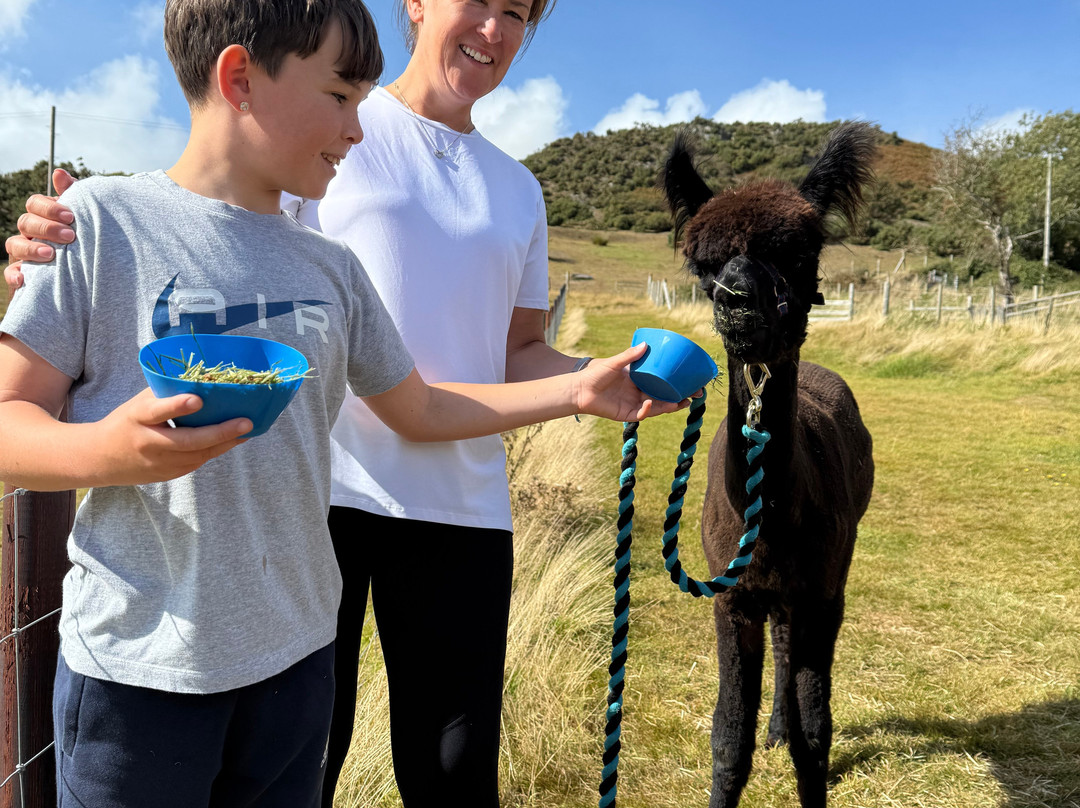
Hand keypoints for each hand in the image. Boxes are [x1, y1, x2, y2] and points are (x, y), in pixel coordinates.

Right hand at [4, 168, 77, 294]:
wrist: (96, 277)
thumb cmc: (89, 240)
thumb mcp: (86, 217)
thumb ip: (75, 195)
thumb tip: (59, 173)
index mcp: (45, 217)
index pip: (35, 203)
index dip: (50, 208)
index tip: (71, 217)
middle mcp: (31, 233)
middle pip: (25, 222)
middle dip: (46, 227)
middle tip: (70, 236)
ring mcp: (25, 254)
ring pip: (15, 245)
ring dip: (31, 248)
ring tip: (51, 254)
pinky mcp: (25, 276)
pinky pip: (12, 273)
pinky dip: (15, 275)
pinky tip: (24, 278)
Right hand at [92, 388, 252, 485]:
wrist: (99, 458)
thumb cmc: (127, 421)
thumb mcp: (139, 402)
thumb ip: (166, 392)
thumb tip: (203, 377)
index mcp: (138, 418)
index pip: (157, 411)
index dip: (177, 406)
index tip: (197, 400)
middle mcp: (148, 443)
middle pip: (187, 441)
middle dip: (220, 432)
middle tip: (246, 422)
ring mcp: (158, 463)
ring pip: (198, 455)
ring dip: (225, 443)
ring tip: (247, 430)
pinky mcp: (166, 475)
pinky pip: (196, 462)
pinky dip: (215, 451)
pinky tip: (232, 440)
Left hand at [574, 343, 693, 421]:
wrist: (579, 389)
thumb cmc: (595, 374)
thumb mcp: (615, 362)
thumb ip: (629, 356)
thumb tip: (645, 344)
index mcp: (640, 380)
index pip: (663, 382)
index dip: (677, 382)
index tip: (692, 379)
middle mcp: (640, 393)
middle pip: (665, 397)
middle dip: (681, 396)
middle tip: (696, 394)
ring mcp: (634, 404)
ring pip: (657, 408)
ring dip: (670, 406)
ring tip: (682, 402)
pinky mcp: (626, 414)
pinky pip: (641, 414)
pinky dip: (647, 410)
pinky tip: (649, 404)